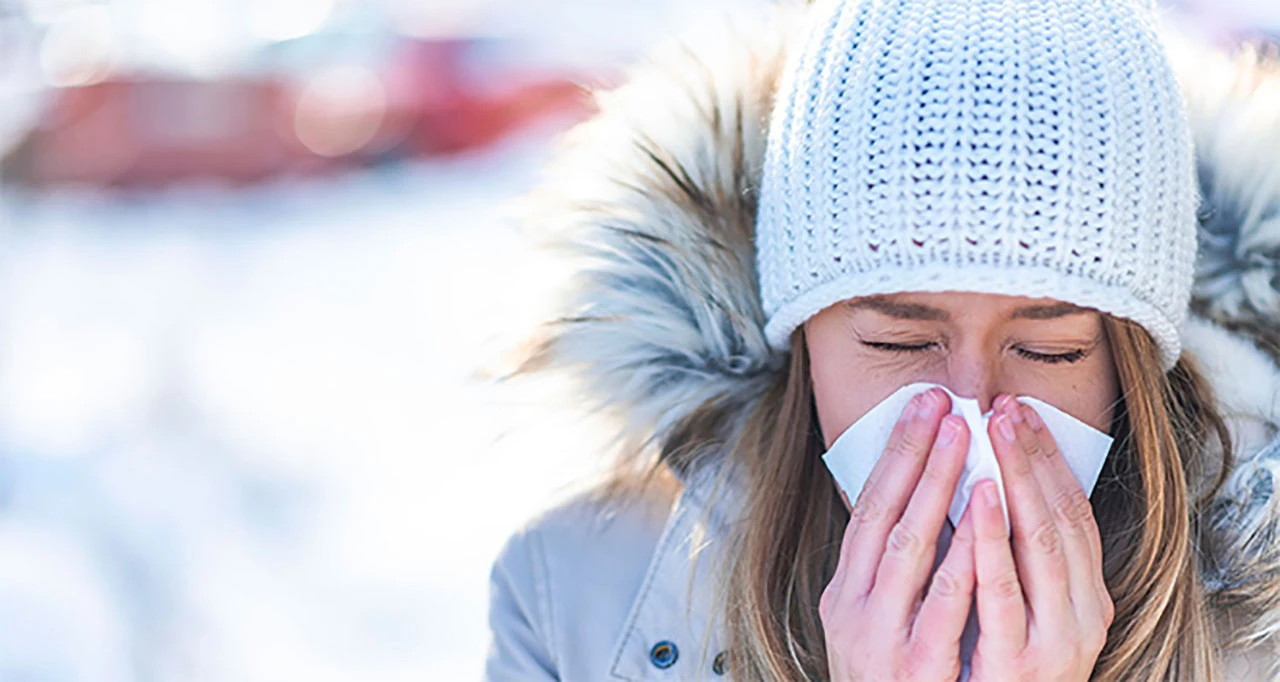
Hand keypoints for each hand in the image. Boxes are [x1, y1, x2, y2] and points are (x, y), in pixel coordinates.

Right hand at [820, 388, 978, 679]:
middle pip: (885, 515)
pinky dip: (962, 559)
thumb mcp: (875, 623)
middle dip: (919, 454)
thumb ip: (893, 573)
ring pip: (909, 550)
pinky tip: (983, 520)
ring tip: (969, 440)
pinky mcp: (917, 671)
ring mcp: (883, 641)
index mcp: (845, 593)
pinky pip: (942, 607)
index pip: (867, 506)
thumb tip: (924, 502)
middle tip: (948, 404)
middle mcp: (855, 611)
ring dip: (939, 489)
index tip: (924, 405)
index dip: (897, 452)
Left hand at [967, 396, 1113, 680]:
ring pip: (1041, 544)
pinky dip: (993, 539)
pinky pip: (1003, 590)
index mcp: (1082, 597)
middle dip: (1031, 456)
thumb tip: (986, 482)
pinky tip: (980, 496)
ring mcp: (1053, 640)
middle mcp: (1080, 615)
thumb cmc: (996, 669)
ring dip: (1017, 480)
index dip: (1046, 458)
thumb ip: (1013, 556)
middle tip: (1004, 405)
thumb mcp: (1018, 607)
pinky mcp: (1017, 663)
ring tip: (994, 432)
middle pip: (1059, 516)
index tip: (1018, 410)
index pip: (1070, 510)